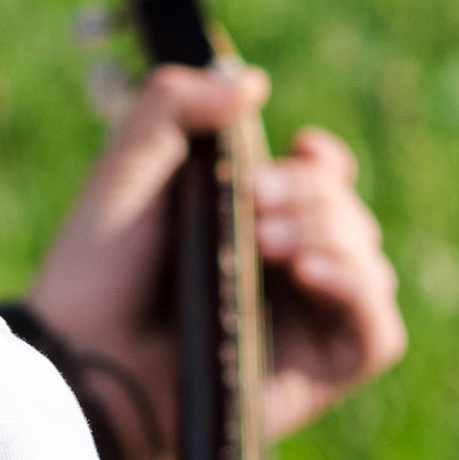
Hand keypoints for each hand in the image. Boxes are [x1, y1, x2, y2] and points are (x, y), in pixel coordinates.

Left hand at [20, 61, 405, 459]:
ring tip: (265, 239)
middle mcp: (286, 277)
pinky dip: (357, 290)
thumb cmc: (94, 274)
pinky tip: (308, 271)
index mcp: (250, 228)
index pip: (327, 186)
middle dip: (313, 193)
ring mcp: (306, 328)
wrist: (80, 359)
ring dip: (331, 232)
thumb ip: (173, 106)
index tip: (300, 145)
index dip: (326, 163)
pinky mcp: (318, 377)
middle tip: (254, 197)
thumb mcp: (125, 170)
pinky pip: (378, 332)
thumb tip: (252, 81)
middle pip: (351, 215)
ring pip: (372, 263)